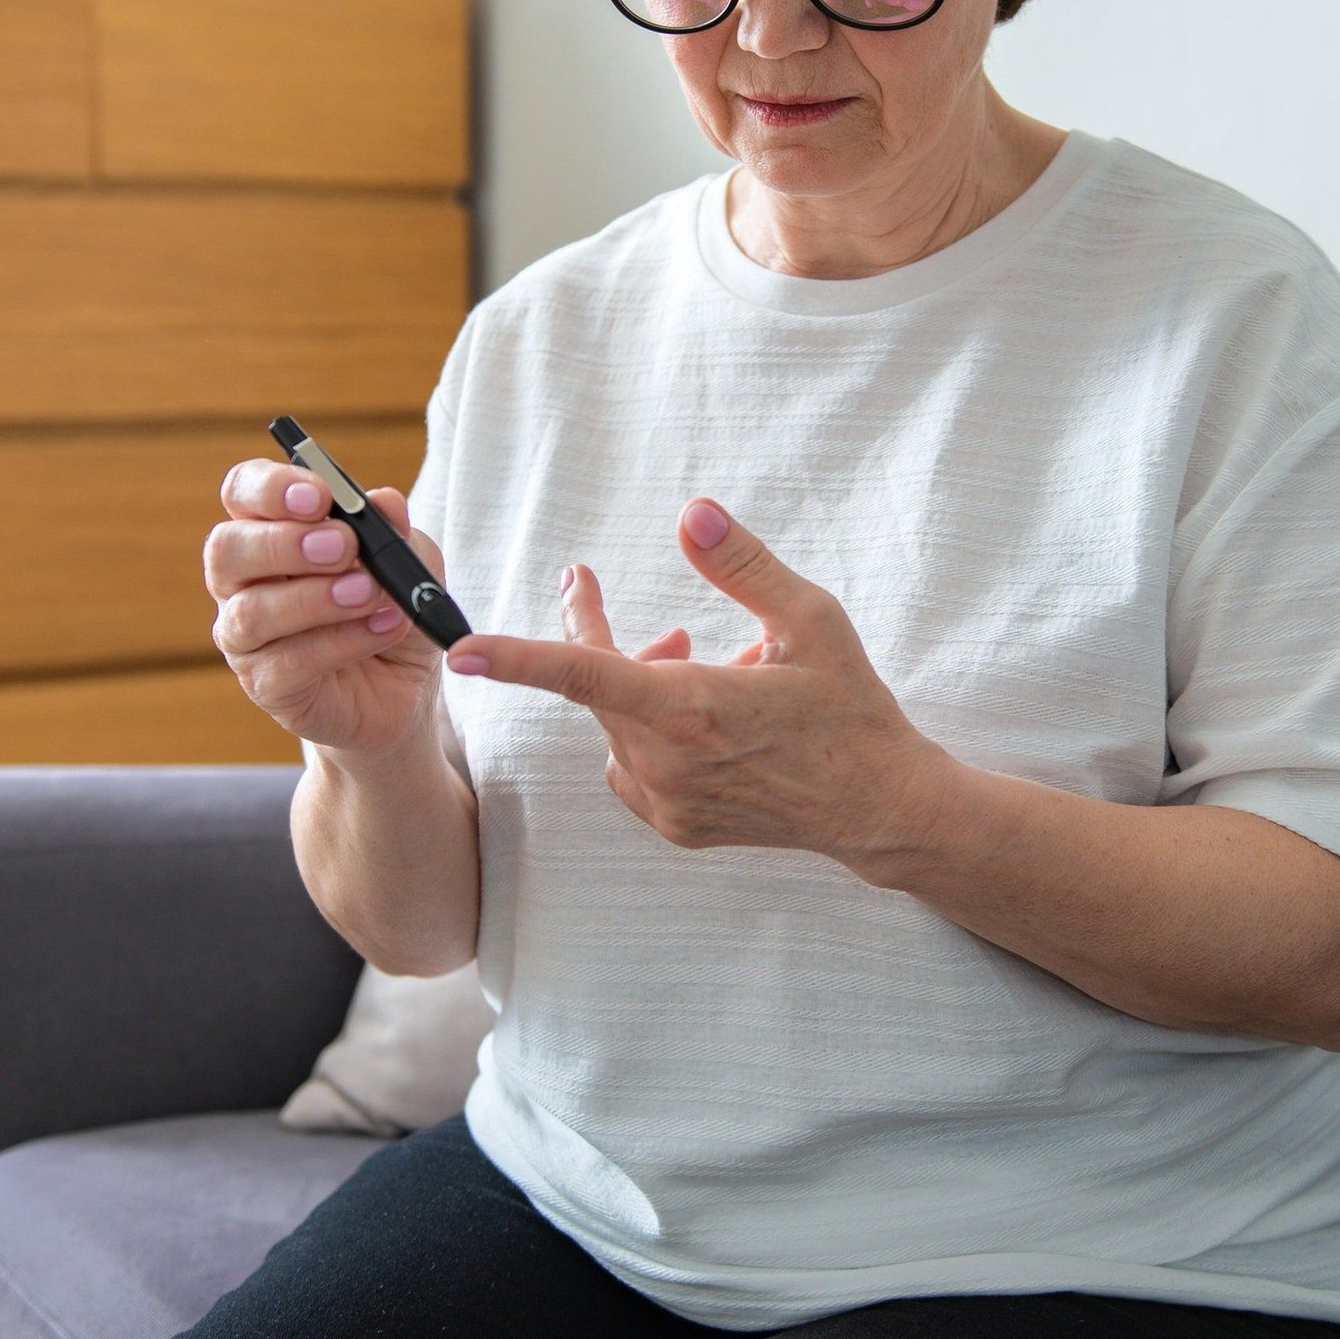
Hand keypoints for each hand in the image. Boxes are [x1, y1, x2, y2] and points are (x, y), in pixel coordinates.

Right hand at [205, 460, 447, 758]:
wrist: (405, 683)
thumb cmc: (392, 605)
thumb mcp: (410, 561)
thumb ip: (395, 531)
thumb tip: (384, 502)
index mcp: (270, 529)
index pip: (243, 492)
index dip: (271, 487)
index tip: (320, 495)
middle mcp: (244, 580)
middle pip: (226, 548)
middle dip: (285, 542)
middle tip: (344, 544)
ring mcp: (246, 636)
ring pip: (252, 612)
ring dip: (317, 598)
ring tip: (370, 593)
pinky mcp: (266, 685)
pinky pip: (287, 662)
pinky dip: (342, 641)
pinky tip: (383, 628)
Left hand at [443, 498, 944, 860]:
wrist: (878, 807)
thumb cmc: (850, 707)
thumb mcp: (811, 619)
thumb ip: (742, 564)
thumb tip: (692, 513)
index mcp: (693, 707)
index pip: (585, 674)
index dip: (518, 658)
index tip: (461, 652)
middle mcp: (668, 762)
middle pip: (595, 684)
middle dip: (593, 632)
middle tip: (582, 581)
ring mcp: (667, 801)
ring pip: (614, 724)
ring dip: (633, 682)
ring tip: (696, 657)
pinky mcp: (674, 825)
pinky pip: (631, 764)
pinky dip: (647, 730)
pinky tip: (700, 718)